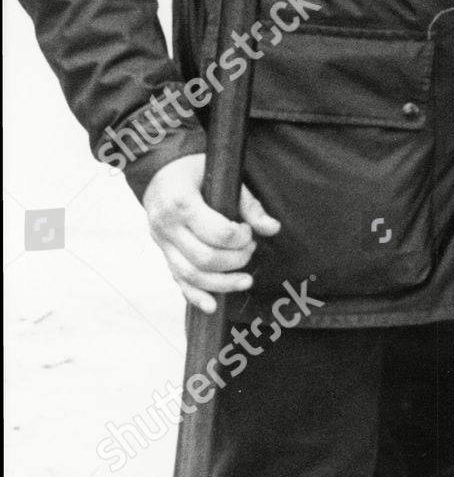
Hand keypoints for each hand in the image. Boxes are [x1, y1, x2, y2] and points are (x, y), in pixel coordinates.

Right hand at [142, 152, 280, 313]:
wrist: (158, 172)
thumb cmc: (194, 170)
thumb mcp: (222, 175)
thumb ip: (247, 203)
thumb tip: (273, 228)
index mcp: (181, 202)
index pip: (216, 232)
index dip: (240, 237)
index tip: (249, 230)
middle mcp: (167, 226)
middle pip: (204, 258)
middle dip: (235, 260)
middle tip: (251, 250)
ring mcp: (162, 243)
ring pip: (190, 275)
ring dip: (222, 283)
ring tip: (246, 280)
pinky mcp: (163, 254)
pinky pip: (177, 280)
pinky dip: (195, 296)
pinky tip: (213, 306)